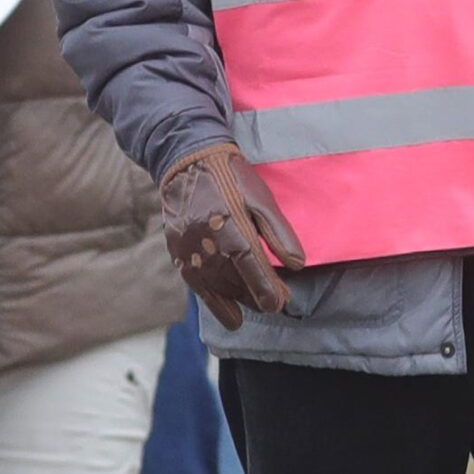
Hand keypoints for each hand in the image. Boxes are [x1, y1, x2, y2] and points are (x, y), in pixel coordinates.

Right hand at [160, 141, 306, 330]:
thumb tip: (296, 265)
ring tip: (257, 303)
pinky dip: (213, 300)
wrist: (186, 161)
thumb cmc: (231, 177)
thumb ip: (278, 233)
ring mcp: (187, 247)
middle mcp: (205, 240)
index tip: (279, 303)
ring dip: (237, 299)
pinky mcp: (176, 250)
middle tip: (277, 302)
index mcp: (230, 224)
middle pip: (233, 281)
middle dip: (256, 296)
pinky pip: (196, 283)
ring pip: (215, 286)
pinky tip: (228, 312)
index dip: (266, 289)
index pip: (250, 266)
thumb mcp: (261, 198)